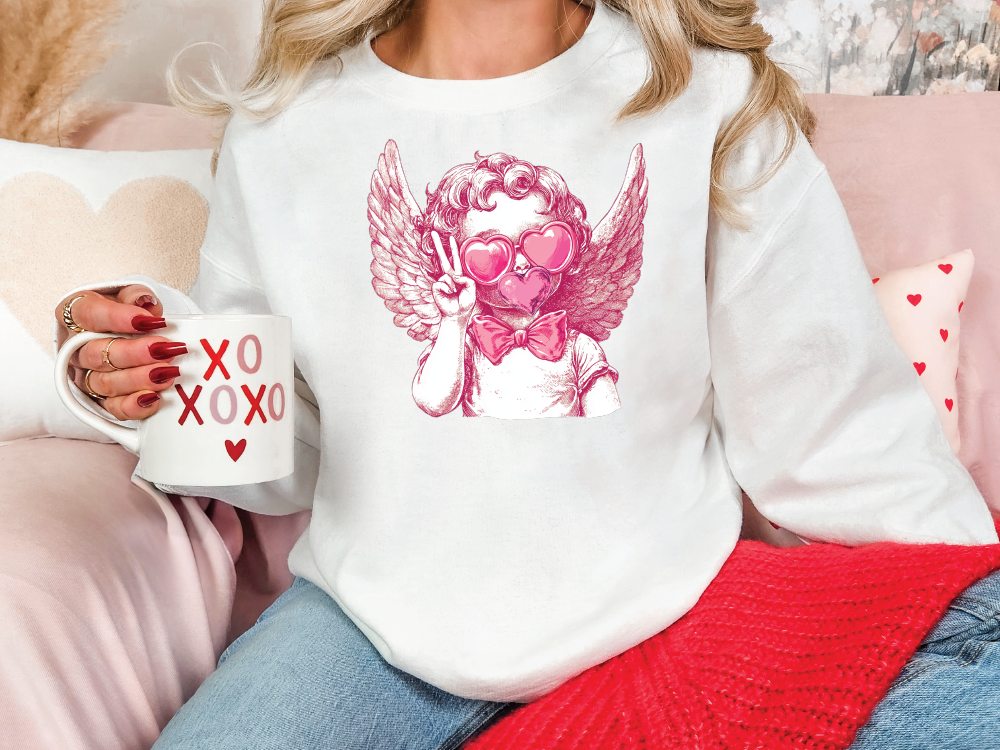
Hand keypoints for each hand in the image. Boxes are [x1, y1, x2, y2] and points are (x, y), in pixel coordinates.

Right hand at [55, 285, 187, 420]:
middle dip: (134, 353)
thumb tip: (145, 303)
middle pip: (96, 354)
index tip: (147, 320)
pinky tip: (153, 398)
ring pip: (104, 383)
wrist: (124, 332)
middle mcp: (74, 348)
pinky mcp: (100, 400)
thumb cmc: (124, 311)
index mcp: (74, 314)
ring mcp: (85, 376)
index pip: (86, 315)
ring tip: (168, 372)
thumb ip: (135, 296)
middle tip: (163, 349)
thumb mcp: (129, 296)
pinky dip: (133, 406)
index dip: (116, 318)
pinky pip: (112, 408)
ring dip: (138, 379)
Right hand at [430, 231, 476, 322]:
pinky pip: (443, 283)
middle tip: (433, 232)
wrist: (457, 315)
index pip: (455, 259)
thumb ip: (466, 279)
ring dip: (453, 287)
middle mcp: (449, 276)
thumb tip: (453, 275)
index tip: (451, 238)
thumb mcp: (472, 289)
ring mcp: (442, 281)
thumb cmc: (465, 303)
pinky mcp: (436, 287)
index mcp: (458, 275)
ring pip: (448, 276)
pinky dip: (447, 290)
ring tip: (454, 294)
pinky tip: (447, 295)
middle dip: (438, 245)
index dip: (453, 249)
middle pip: (442, 258)